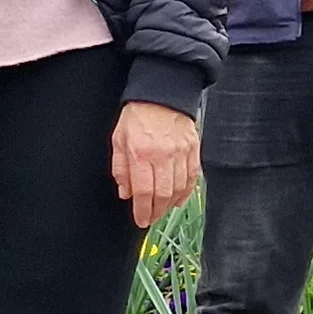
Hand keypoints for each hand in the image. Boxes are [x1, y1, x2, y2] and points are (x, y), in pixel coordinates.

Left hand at [111, 101, 198, 228]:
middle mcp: (163, 155)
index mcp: (141, 153)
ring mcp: (181, 152)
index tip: (140, 220)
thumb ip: (120, 168)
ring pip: (179, 188)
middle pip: (162, 194)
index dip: (142, 210)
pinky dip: (186, 191)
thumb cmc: (137, 115)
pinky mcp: (193, 149)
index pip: (142, 191)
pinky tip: (178, 199)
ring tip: (162, 210)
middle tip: (150, 219)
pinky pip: (192, 177)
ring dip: (170, 204)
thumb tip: (125, 192)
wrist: (161, 93)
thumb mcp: (119, 139)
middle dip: (156, 211)